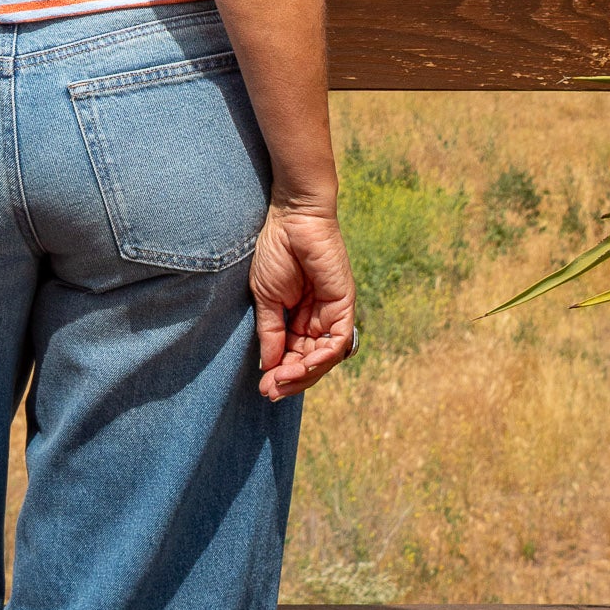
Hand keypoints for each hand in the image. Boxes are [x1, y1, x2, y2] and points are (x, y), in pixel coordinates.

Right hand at [250, 204, 355, 400]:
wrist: (292, 218)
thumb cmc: (277, 250)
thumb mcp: (266, 298)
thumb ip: (271, 332)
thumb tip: (269, 366)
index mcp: (300, 317)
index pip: (295, 355)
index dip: (281, 374)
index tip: (264, 388)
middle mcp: (319, 319)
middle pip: (311, 361)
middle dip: (292, 379)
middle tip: (272, 390)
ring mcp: (333, 312)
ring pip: (326, 357)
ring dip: (305, 373)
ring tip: (283, 380)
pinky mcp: (345, 304)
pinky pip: (339, 341)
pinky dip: (323, 357)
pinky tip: (304, 365)